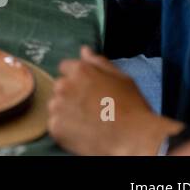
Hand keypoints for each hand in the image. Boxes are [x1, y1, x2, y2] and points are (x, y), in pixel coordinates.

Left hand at [48, 47, 179, 154]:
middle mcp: (64, 85)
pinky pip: (55, 125)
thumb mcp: (122, 79)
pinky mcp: (55, 126)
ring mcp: (57, 106)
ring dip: (66, 111)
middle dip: (71, 95)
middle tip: (91, 109)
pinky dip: (65, 129)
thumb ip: (99, 62)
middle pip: (60, 87)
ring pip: (56, 106)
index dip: (78, 79)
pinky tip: (83, 133)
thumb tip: (84, 50)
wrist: (134, 139)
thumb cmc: (133, 108)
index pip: (66, 67)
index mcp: (80, 70)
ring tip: (88, 122)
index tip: (88, 91)